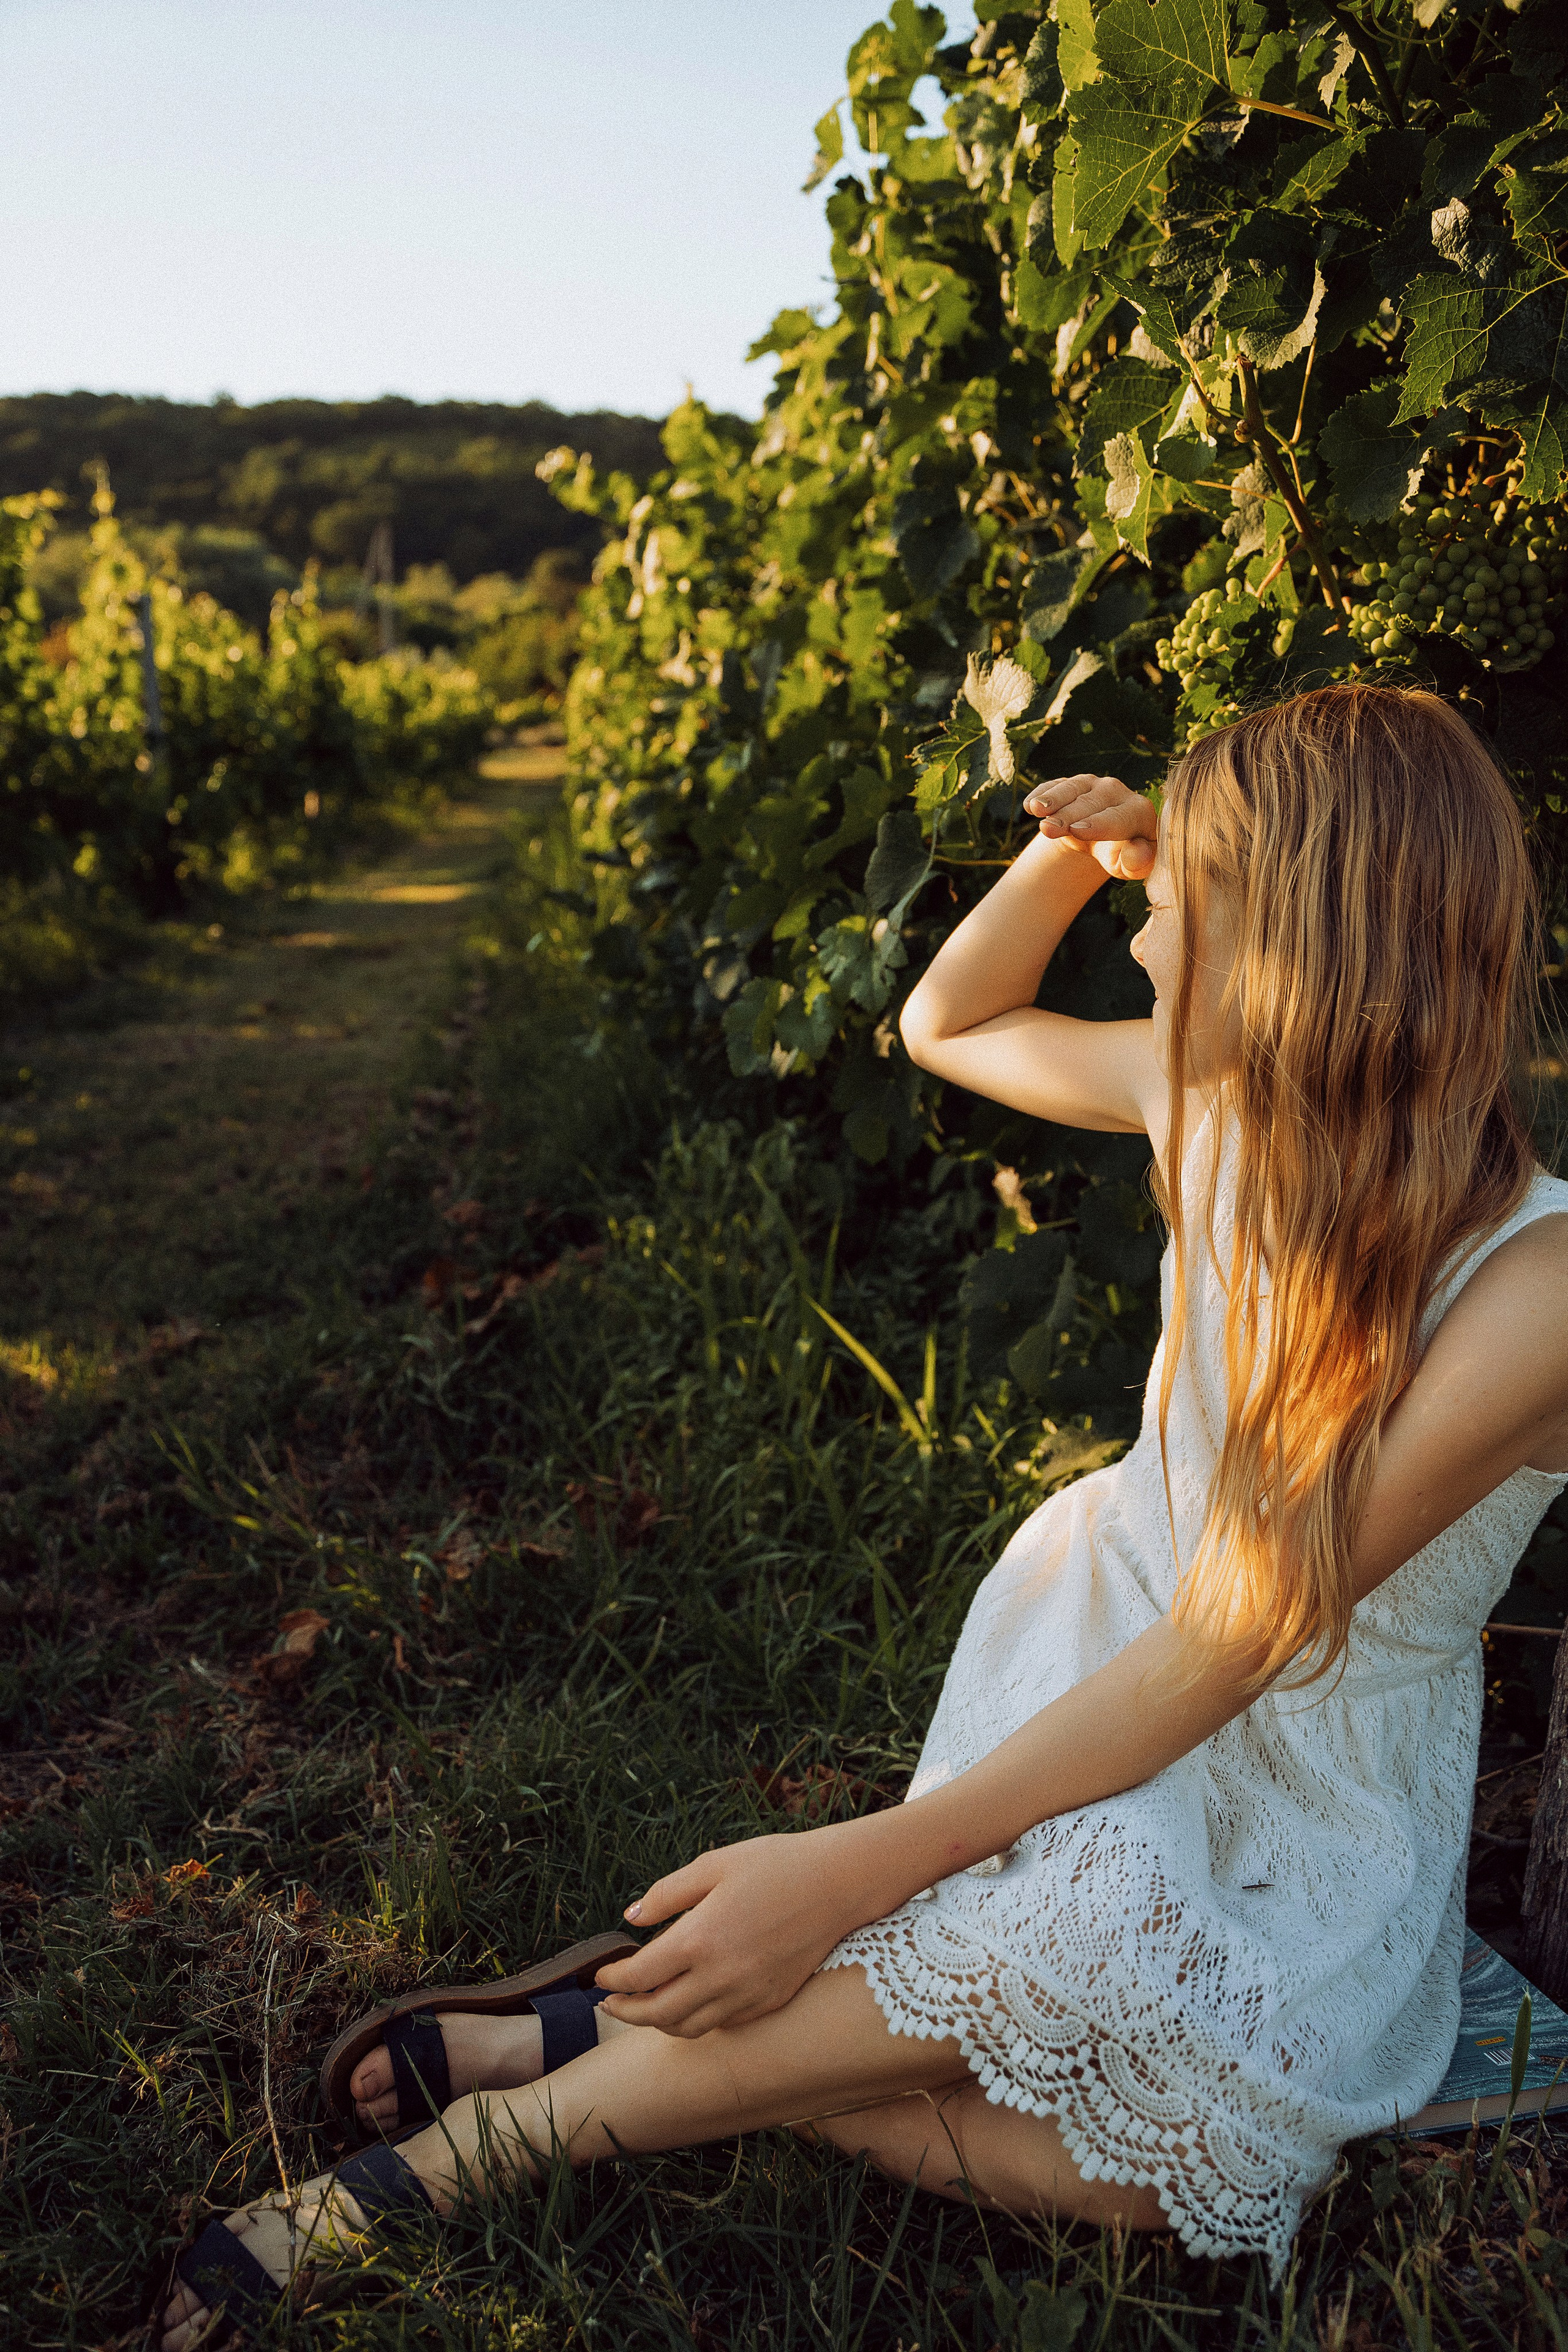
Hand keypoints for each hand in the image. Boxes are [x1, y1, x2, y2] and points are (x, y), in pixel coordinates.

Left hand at [593, 1826, 875, 2036]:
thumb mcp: (714, 1864)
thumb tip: (631, 1917)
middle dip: (625, 2011)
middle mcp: (721, 1977)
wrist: (838, 1883)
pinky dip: (696, 2020)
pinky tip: (690, 2001)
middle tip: (608, 2002)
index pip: (638, 1976)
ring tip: (644, 2006)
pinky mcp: (770, 2002)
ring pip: (689, 2027)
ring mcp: (748, 1995)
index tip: (598, 1974)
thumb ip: (667, 1894)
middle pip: (657, 2014)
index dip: (611, 1979)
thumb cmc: (775, 1864)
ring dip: (658, 2022)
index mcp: (700, 1939)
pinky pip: (722, 2024)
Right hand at [1022, 773, 1156, 880]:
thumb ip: (1139, 862)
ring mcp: (1094, 784)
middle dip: (1068, 815)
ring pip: (1073, 788)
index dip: (1099, 824)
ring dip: (1053, 798)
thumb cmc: (1123, 856)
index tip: (1078, 830)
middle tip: (1047, 829)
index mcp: (1140, 813)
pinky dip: (1043, 793)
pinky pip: (1057, 784)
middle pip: (1092, 803)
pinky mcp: (1074, 784)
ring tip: (1035, 809)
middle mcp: (1118, 792)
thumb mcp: (1133, 866)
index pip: (1119, 817)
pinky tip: (1029, 805)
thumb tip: (1138, 853)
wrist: (1106, 840)